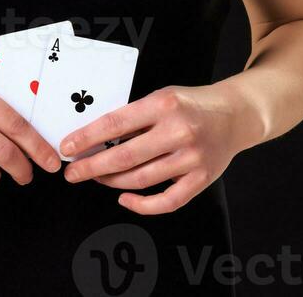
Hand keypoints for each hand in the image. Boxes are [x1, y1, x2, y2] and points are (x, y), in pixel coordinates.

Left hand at [60, 84, 243, 214]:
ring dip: (112, 182)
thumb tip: (97, 138)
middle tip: (72, 172)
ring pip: (141, 179)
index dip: (87, 138)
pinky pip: (166, 201)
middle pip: (125, 156)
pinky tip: (124, 198)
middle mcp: (178, 132)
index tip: (68, 147)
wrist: (235, 115)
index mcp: (163, 105)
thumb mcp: (161, 97)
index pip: (115, 124)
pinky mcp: (202, 179)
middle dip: (92, 166)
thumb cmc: (191, 104)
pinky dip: (142, 204)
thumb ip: (135, 116)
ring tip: (95, 178)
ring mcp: (191, 158)